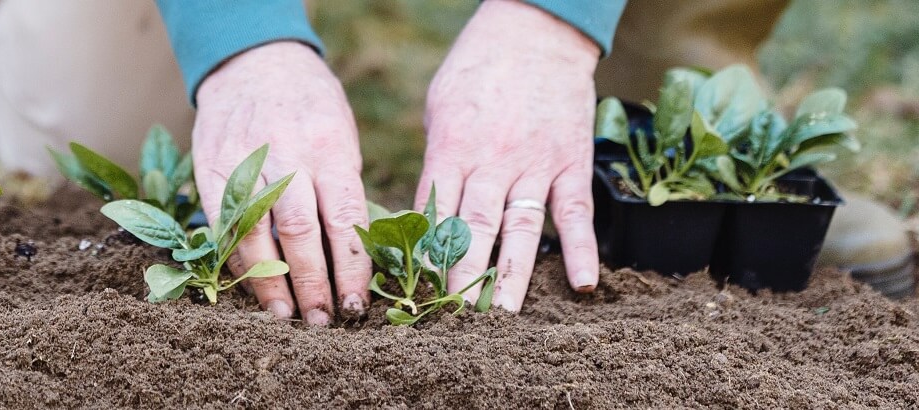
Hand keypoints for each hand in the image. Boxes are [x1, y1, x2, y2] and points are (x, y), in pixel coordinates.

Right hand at [194, 42, 371, 324]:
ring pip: (257, 232)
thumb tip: (354, 256)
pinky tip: (249, 284)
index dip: (351, 269)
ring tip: (284, 316)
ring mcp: (245, 160)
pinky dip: (237, 258)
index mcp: (330, 148)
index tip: (356, 305)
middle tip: (322, 322)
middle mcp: (288, 155)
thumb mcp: (343, 137)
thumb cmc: (312, 107)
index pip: (345, 220)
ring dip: (270, 282)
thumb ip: (343, 189)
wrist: (256, 61)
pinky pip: (224, 222)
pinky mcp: (211, 167)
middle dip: (312, 284)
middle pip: (300, 232)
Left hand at [417, 0, 600, 310]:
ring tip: (501, 319)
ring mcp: (534, 163)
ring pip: (519, 229)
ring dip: (510, 277)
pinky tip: (583, 284)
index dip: (423, 257)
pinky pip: (575, 211)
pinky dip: (581, 248)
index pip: (432, 214)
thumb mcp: (440, 109)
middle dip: (460, 279)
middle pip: (472, 230)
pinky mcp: (570, 161)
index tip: (414, 294)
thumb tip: (423, 210)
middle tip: (452, 322)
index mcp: (450, 148)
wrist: (535, 32)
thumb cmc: (477, 68)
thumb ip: (436, 161)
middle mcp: (490, 161)